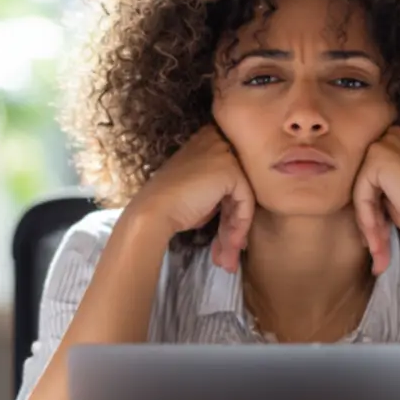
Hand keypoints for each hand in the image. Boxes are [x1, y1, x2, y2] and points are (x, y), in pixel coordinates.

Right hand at [127, 125, 254, 271]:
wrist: (153, 212)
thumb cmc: (171, 206)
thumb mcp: (200, 193)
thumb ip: (221, 193)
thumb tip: (241, 216)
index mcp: (207, 141)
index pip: (232, 177)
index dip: (232, 210)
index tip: (228, 238)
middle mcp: (217, 140)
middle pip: (238, 187)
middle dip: (234, 225)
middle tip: (228, 254)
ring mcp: (224, 153)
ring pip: (243, 197)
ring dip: (236, 232)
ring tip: (227, 259)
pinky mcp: (230, 169)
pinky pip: (245, 201)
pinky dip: (240, 225)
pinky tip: (232, 245)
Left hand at [353, 127, 399, 274]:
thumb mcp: (393, 194)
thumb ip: (374, 189)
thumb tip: (350, 205)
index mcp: (396, 140)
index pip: (369, 178)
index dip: (370, 209)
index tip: (374, 237)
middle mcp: (391, 135)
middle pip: (363, 183)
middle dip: (367, 218)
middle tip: (374, 246)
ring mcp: (384, 143)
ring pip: (360, 190)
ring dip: (366, 222)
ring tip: (377, 247)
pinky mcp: (378, 157)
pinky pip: (361, 194)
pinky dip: (366, 217)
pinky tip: (377, 236)